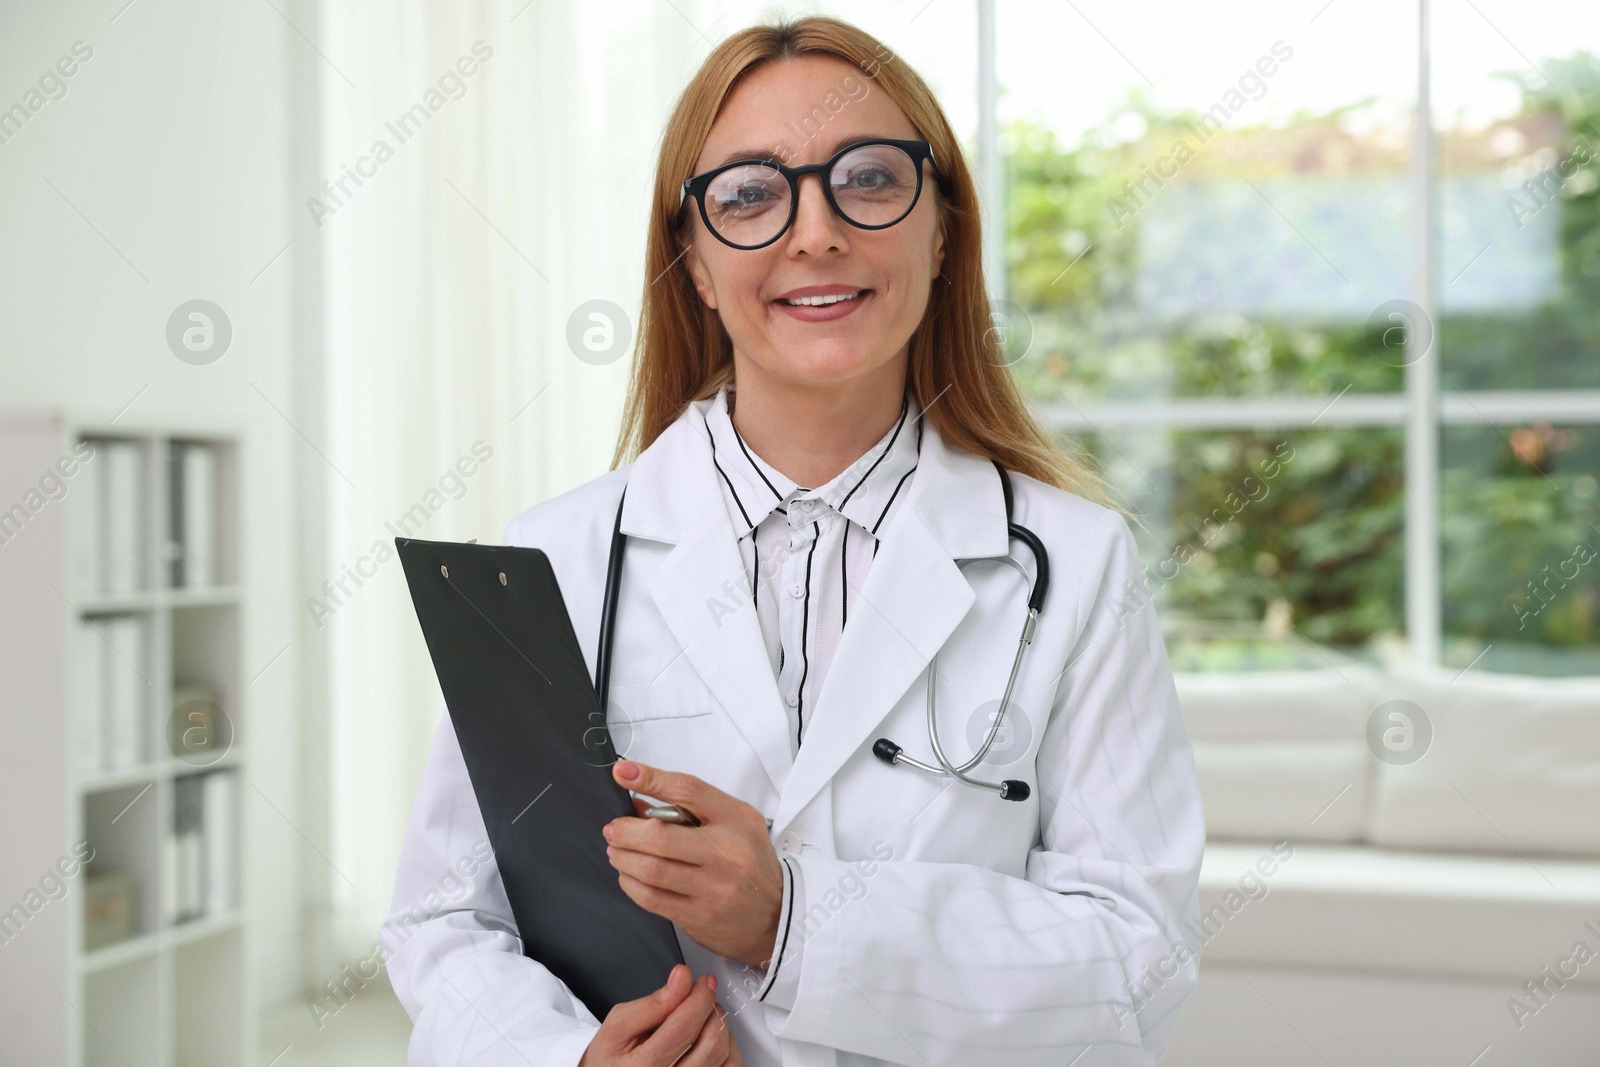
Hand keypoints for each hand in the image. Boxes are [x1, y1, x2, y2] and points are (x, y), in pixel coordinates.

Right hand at [577, 963, 742, 1066]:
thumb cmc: (611, 1058)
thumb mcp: (619, 1025)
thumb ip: (652, 1003)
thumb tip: (681, 979)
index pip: (683, 1028)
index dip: (698, 997)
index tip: (703, 982)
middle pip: (711, 1045)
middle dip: (712, 1011)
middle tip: (703, 998)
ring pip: (725, 1058)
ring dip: (720, 1030)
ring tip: (704, 1020)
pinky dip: (728, 1050)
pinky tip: (710, 1041)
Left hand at [604, 760, 783, 968]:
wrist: (776, 915)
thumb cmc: (749, 862)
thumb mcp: (734, 823)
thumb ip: (691, 810)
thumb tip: (637, 802)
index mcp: (737, 820)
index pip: (689, 791)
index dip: (652, 779)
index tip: (624, 772)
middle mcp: (727, 852)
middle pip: (660, 836)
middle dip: (626, 831)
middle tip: (613, 829)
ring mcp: (714, 888)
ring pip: (651, 870)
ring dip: (623, 858)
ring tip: (616, 851)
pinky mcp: (699, 916)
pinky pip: (652, 898)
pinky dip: (631, 884)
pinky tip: (628, 876)